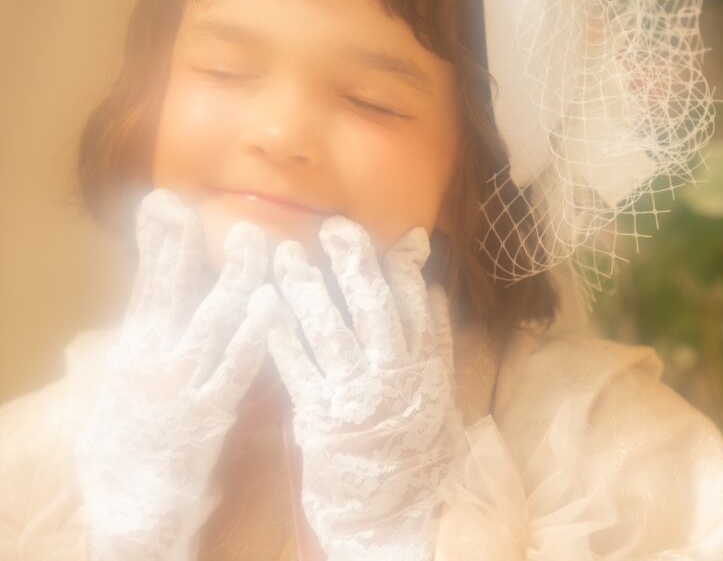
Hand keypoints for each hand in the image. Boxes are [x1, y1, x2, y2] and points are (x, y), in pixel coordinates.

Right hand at [74, 188, 280, 560]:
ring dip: (235, 277)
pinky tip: (272, 302)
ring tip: (255, 240)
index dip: (156, 244)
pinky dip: (256, 332)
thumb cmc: (118, 457)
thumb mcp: (103, 402)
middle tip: (207, 207)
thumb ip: (104, 365)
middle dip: (186, 246)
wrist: (133, 511)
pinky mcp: (214, 412)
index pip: (145, 285)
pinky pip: (239, 365)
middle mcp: (156, 360)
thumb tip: (93, 342)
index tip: (164, 205)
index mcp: (131, 352)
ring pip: (214, 320)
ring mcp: (186, 385)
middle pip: (173, 292)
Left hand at [268, 216, 465, 560]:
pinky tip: (264, 308)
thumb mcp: (438, 393)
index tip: (400, 237)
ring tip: (284, 256)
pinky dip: (281, 337)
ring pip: (330, 331)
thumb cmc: (417, 448)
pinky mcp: (320, 418)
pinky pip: (297, 370)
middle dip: (352, 264)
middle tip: (333, 228)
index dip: (406, 267)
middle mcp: (390, 374)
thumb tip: (433, 290)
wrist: (400, 512)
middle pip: (372, 307)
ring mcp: (354, 395)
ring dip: (306, 290)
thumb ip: (436, 341)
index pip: (416, 304)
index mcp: (422, 365)